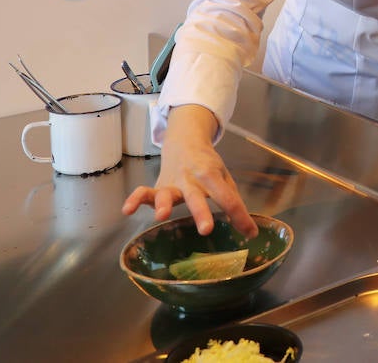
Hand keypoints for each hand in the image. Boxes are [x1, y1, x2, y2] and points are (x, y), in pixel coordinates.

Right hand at [120, 104, 257, 236]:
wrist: (184, 142)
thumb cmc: (207, 166)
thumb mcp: (224, 178)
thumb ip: (233, 201)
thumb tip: (249, 231)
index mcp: (212, 176)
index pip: (227, 198)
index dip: (239, 216)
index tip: (250, 233)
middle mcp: (191, 180)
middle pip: (197, 197)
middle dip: (201, 213)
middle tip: (206, 229)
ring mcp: (172, 183)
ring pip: (166, 193)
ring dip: (163, 204)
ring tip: (161, 216)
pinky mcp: (157, 186)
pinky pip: (144, 192)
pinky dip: (135, 199)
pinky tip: (127, 210)